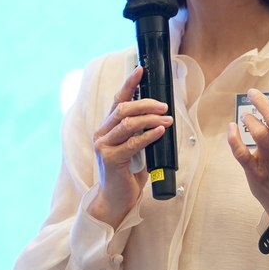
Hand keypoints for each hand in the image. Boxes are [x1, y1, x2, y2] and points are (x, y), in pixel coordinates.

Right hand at [87, 66, 172, 227]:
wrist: (116, 199)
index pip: (118, 100)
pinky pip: (132, 143)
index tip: (141, 70)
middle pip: (123, 109)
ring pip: (127, 124)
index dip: (130, 84)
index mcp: (107, 128)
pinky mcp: (110, 160)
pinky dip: (149, 135)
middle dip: (146, 104)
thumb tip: (161, 117)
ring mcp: (104, 146)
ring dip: (150, 119)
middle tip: (163, 105)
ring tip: (166, 119)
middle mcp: (102, 134)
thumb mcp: (134, 148)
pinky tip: (160, 132)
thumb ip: (140, 132)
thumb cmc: (127, 173)